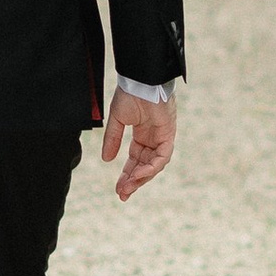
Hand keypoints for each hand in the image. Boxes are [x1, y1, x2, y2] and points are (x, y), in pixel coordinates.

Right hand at [101, 88, 175, 202]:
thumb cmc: (130, 94)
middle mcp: (153, 139)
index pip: (135, 160)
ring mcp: (162, 138)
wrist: (141, 80)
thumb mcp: (117, 120)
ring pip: (154, 165)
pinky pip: (162, 157)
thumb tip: (106, 160)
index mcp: (142, 135)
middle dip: (133, 181)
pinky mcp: (168, 135)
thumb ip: (112, 140)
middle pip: (144, 166)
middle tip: (122, 194)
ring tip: (127, 188)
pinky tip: (138, 174)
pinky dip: (151, 167)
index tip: (118, 189)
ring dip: (141, 178)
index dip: (127, 175)